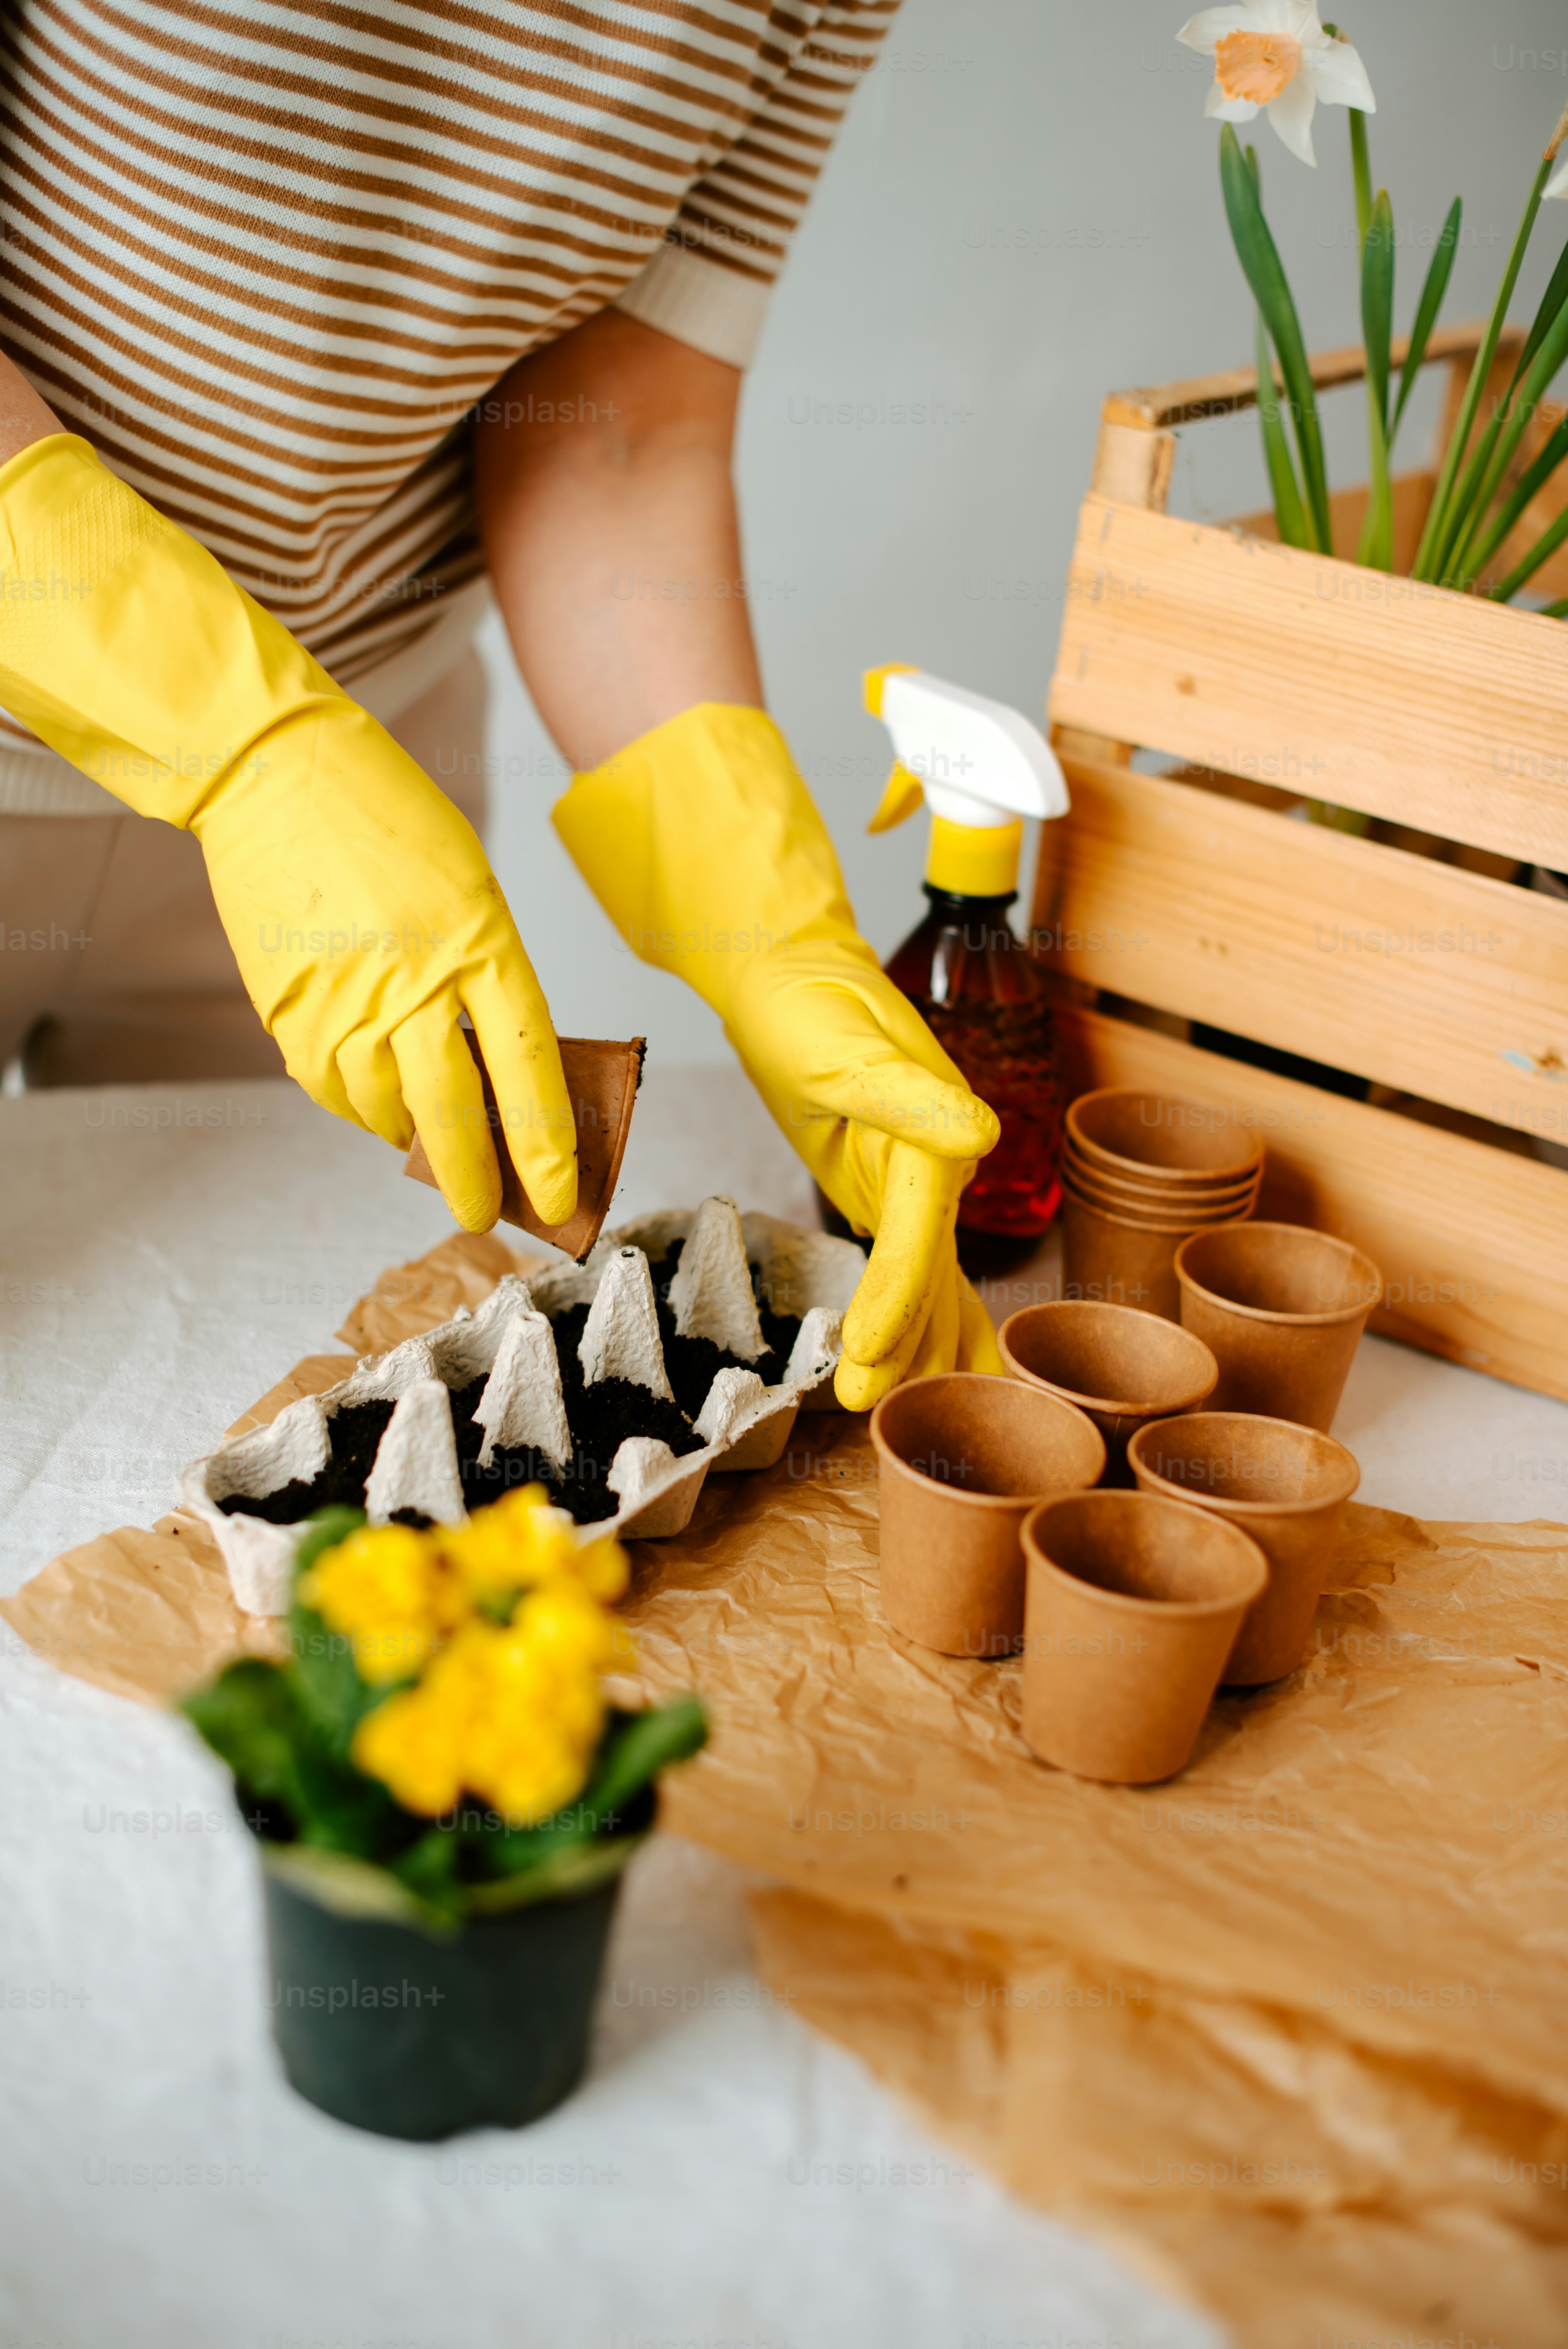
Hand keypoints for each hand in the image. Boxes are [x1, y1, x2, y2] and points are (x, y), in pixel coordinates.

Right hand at [0, 434, 574, 1235]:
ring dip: (407, 1133)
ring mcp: (345, 998)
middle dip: (473, 1179)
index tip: (560, 1200)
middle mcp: (415, 982)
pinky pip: (329, 1086)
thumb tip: (495, 1076)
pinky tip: (368, 1090)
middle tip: (484, 1215)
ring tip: (421, 1131)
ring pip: (385, 1108)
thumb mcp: (470, 893)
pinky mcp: (287, 1007)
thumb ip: (486, 982)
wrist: (276, 771)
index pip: (528, 1070)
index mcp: (481, 945)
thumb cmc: (391, 823)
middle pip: (454, 1112)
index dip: (546, 1147)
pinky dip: (354, 1102)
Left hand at [553, 702, 1003, 1405]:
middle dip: (904, 1345)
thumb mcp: (843, 1044)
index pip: (920, 1236)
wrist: (787, 972)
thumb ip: (907, 1096)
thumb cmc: (809, 999)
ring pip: (933, 1282)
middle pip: (933, 1273)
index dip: (898, 1301)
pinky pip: (912, 1270)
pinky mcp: (892, 1194)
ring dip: (917, 1348)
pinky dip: (913, 1321)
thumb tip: (979, 1135)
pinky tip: (917, 1371)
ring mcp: (919, 1183)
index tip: (865, 1356)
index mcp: (938, 1134)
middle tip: (857, 1403)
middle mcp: (941, 1163)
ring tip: (878, 1410)